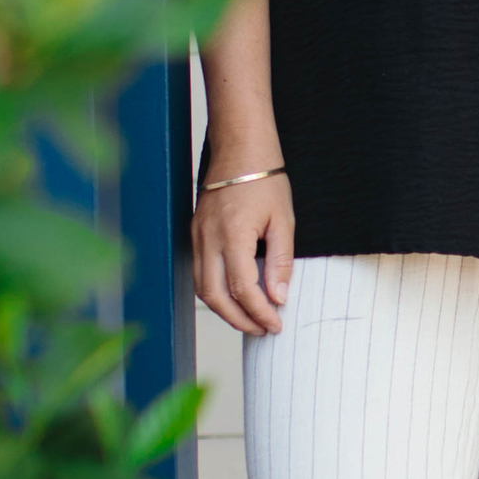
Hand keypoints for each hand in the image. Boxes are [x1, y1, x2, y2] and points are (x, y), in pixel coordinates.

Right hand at [193, 166, 294, 334]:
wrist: (240, 149)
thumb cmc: (264, 179)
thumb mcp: (283, 221)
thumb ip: (280, 262)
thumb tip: (278, 297)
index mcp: (232, 235)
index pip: (242, 289)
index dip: (260, 313)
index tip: (275, 324)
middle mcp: (208, 239)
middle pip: (215, 297)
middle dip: (239, 320)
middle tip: (263, 329)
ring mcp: (197, 237)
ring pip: (202, 289)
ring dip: (224, 310)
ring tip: (249, 319)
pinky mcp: (195, 234)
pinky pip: (199, 273)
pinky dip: (215, 292)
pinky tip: (233, 297)